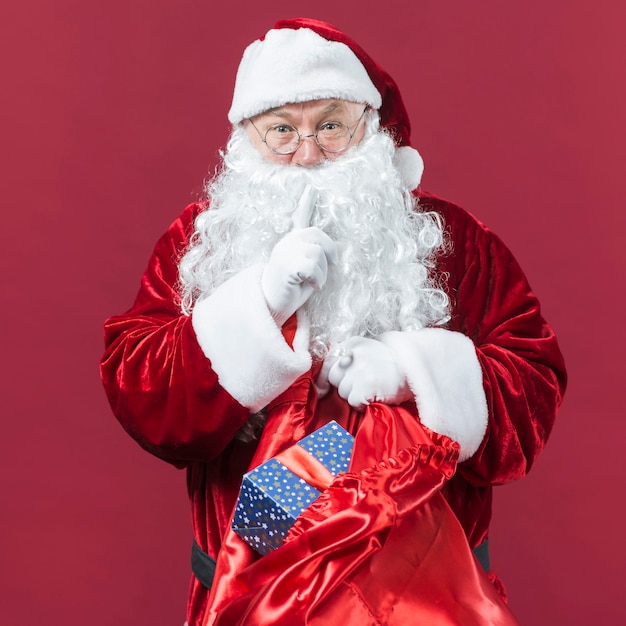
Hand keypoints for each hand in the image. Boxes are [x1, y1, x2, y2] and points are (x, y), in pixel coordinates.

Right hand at [262, 186, 336, 324]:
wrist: (270, 304)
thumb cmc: (290, 290)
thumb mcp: (306, 271)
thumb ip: (315, 257)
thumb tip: (334, 252)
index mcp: (291, 242)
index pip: (299, 218)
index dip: (306, 203)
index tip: (311, 188)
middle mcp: (287, 243)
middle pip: (318, 236)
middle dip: (328, 254)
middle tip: (324, 272)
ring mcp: (285, 252)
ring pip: (318, 254)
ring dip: (322, 273)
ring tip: (312, 283)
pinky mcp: (287, 265)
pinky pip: (313, 267)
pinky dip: (317, 280)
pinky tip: (310, 286)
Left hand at [325, 336, 411, 409]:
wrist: (417, 371)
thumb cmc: (393, 364)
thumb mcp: (368, 351)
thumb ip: (347, 358)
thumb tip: (322, 383)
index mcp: (354, 343)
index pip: (328, 361)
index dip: (327, 376)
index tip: (325, 388)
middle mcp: (354, 354)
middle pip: (334, 377)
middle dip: (345, 385)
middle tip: (362, 385)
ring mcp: (360, 371)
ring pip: (343, 392)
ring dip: (354, 395)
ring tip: (372, 389)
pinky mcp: (365, 387)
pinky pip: (353, 402)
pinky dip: (362, 404)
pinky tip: (374, 397)